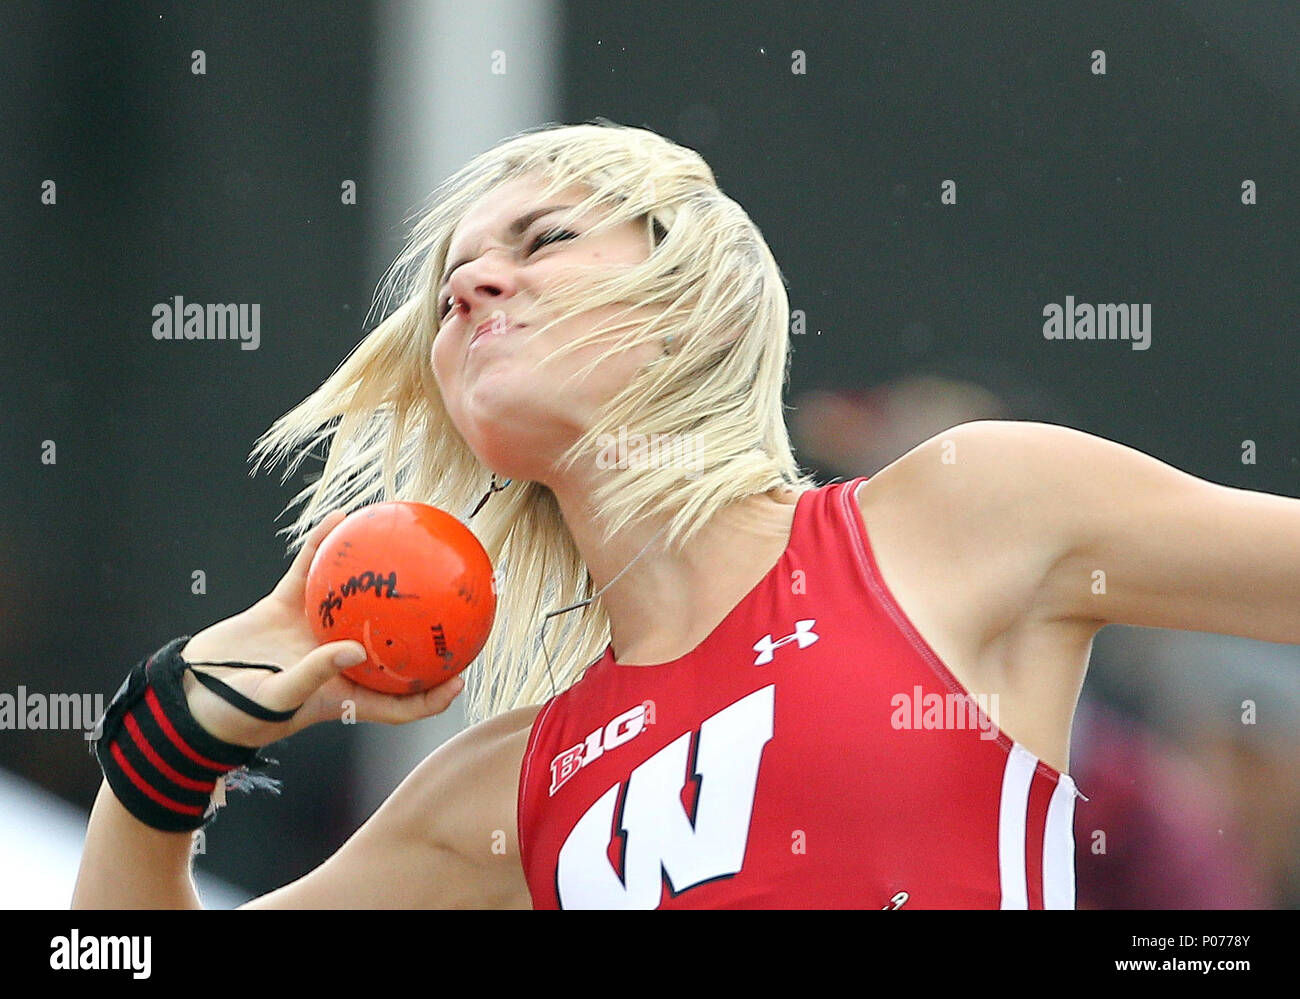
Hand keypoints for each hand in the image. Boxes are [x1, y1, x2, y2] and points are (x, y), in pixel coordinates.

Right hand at [178, 510, 465, 746]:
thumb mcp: (278, 698)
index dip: (431, 696)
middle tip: (451, 600)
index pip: (398, 702)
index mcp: (342, 692)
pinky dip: (321, 548)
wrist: (188, 692)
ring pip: (354, 600)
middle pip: (389, 644)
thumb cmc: (234, 712)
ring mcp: (312, 631)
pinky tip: (338, 520)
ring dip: (377, 575)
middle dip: (419, 628)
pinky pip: (309, 572)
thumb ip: (316, 674)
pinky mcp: (284, 607)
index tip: (460, 679)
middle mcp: (336, 659)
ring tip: (404, 544)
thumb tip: (355, 648)